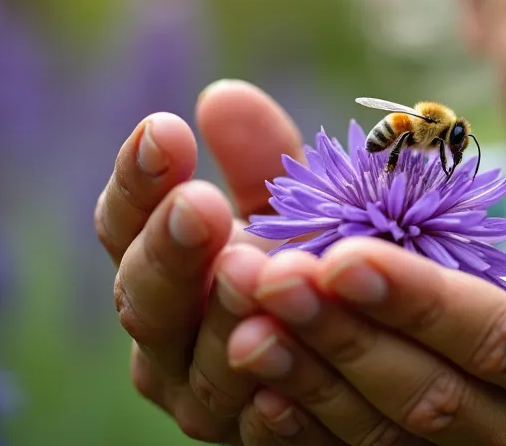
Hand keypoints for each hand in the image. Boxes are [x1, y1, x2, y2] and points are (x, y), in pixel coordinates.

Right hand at [94, 79, 310, 442]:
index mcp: (161, 266)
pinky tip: (285, 385)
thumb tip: (223, 95)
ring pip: (202, 367)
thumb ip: (265, 160)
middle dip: (172, 250)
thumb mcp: (299, 207)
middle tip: (201, 205)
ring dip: (225, 323)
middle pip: (145, 299)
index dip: (138, 180)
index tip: (165, 129)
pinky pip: (262, 434)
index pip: (125, 223)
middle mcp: (166, 339)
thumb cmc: (319, 262)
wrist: (379, 351)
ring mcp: (205, 401)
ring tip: (253, 273)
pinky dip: (271, 411)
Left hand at [226, 195, 505, 444]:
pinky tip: (248, 375)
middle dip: (338, 332)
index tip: (346, 252)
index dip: (419, 301)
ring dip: (303, 372)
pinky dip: (302, 421)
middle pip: (422, 389)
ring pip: (380, 426)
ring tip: (238, 314)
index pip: (494, 340)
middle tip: (260, 272)